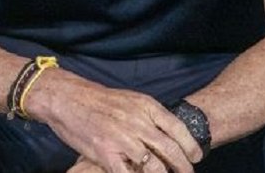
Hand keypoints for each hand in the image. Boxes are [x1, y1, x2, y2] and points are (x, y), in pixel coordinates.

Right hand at [25, 70, 198, 172]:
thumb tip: (169, 132)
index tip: (196, 156)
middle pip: (170, 150)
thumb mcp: (131, 99)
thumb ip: (149, 114)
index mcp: (146, 106)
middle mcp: (138, 122)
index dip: (190, 145)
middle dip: (183, 166)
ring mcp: (122, 140)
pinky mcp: (106, 154)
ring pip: (154, 167)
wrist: (68, 99)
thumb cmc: (100, 100)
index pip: (177, 128)